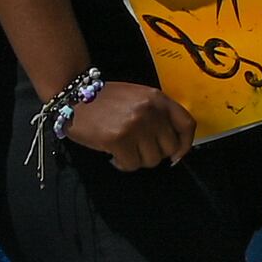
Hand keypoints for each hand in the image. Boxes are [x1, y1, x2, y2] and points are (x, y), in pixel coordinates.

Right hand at [67, 79, 201, 169]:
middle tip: (137, 149)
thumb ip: (157, 115)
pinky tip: (113, 155)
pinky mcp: (119, 139)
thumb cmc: (106, 100)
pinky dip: (123, 164)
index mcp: (158, 99)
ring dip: (137, 160)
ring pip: (151, 160)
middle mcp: (151, 111)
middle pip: (169, 148)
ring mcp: (136, 125)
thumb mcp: (138, 98)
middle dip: (154, 154)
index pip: (187, 124)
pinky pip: (132, 165)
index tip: (176, 155)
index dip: (185, 144)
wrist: (74, 96)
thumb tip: (172, 146)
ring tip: (124, 150)